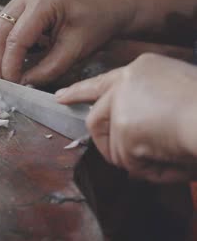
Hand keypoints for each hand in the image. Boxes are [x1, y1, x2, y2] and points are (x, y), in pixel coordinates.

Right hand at [0, 0, 132, 84]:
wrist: (104, 8)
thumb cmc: (95, 26)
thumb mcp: (74, 52)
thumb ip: (46, 70)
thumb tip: (21, 83)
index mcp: (45, 1)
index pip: (16, 38)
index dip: (10, 65)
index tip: (12, 85)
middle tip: (5, 83)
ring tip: (7, 75)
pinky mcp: (19, 5)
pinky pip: (1, 28)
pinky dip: (3, 48)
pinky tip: (12, 62)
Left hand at [56, 53, 196, 182]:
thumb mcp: (178, 95)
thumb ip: (146, 107)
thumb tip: (130, 136)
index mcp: (141, 69)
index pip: (101, 82)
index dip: (79, 91)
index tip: (61, 97)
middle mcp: (125, 82)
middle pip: (95, 119)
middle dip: (105, 145)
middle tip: (122, 156)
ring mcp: (122, 104)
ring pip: (113, 146)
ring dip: (137, 161)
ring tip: (167, 156)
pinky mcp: (124, 126)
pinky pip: (128, 162)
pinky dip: (149, 171)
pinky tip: (171, 162)